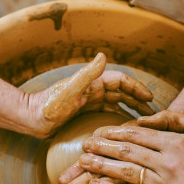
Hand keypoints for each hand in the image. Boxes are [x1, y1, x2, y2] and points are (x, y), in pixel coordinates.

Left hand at [23, 53, 152, 137]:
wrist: (31, 119)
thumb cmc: (48, 107)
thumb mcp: (69, 91)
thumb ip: (86, 74)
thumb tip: (104, 55)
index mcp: (92, 84)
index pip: (120, 82)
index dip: (136, 88)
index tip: (150, 98)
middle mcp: (92, 91)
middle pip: (122, 93)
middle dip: (138, 100)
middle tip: (153, 112)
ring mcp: (88, 102)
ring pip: (116, 104)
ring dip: (131, 109)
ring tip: (144, 120)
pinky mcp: (84, 113)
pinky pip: (107, 114)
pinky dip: (119, 118)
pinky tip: (126, 128)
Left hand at [48, 111, 183, 183]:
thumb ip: (172, 117)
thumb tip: (144, 119)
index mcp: (174, 142)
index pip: (136, 135)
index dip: (114, 133)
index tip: (98, 133)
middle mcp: (168, 162)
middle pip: (127, 152)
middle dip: (101, 148)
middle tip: (84, 146)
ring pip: (127, 173)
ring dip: (102, 167)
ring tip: (84, 164)